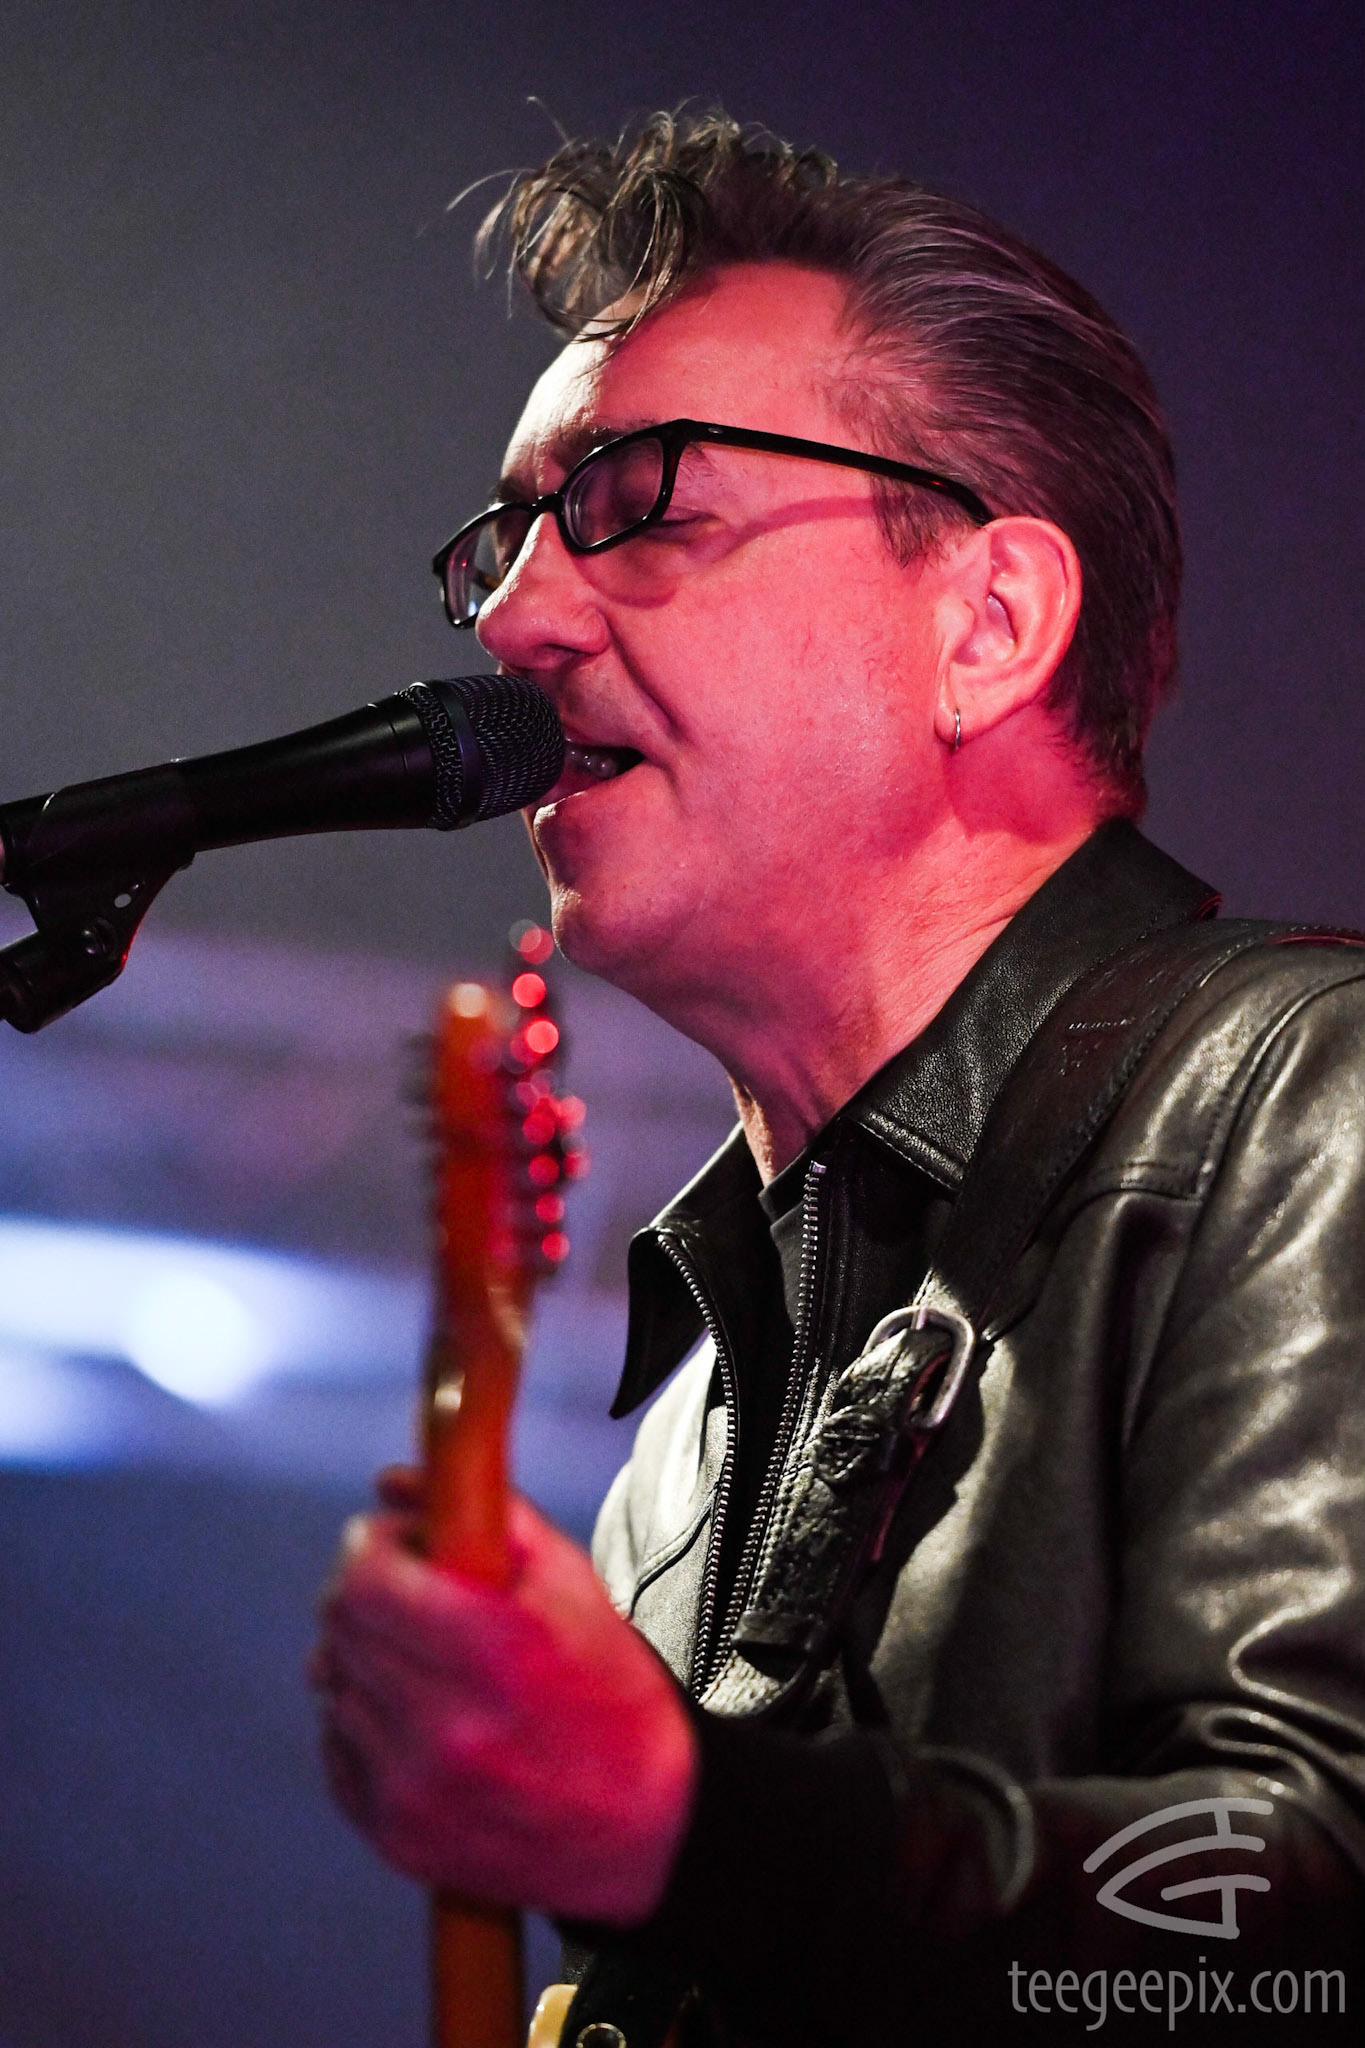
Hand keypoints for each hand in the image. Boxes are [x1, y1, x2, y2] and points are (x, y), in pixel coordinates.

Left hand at [310, 1483, 697, 1923]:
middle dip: (363, 1590)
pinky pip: (336, 1747)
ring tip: (421, 1660)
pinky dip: (362, 1721)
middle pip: (340, 1627)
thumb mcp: (572, 1583)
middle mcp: (446, 1728)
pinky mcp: (396, 1837)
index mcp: (495, 1654)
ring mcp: (415, 1790)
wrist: (647, 1828)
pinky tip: (415, 1717)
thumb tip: (395, 1480)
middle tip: (405, 1588)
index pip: (365, 1580)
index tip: (391, 1539)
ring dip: (362, 1657)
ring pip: (331, 1684)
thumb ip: (488, 1514)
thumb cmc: (611, 1692)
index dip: (369, 1544)